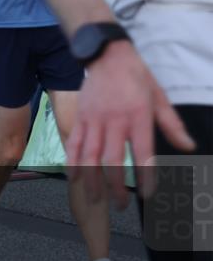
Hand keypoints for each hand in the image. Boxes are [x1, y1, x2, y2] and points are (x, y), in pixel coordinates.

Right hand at [66, 41, 195, 208]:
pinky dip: (72, 162)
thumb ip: (172, 125)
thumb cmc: (136, 77)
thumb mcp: (159, 97)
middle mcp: (114, 120)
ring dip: (92, 181)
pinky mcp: (80, 117)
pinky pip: (74, 143)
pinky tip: (74, 179)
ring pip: (89, 156)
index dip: (146, 176)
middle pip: (112, 161)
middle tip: (120, 205)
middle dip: (116, 186)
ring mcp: (93, 119)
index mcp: (137, 116)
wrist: (106, 55)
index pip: (142, 153)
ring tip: (96, 200)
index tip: (148, 194)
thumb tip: (188, 147)